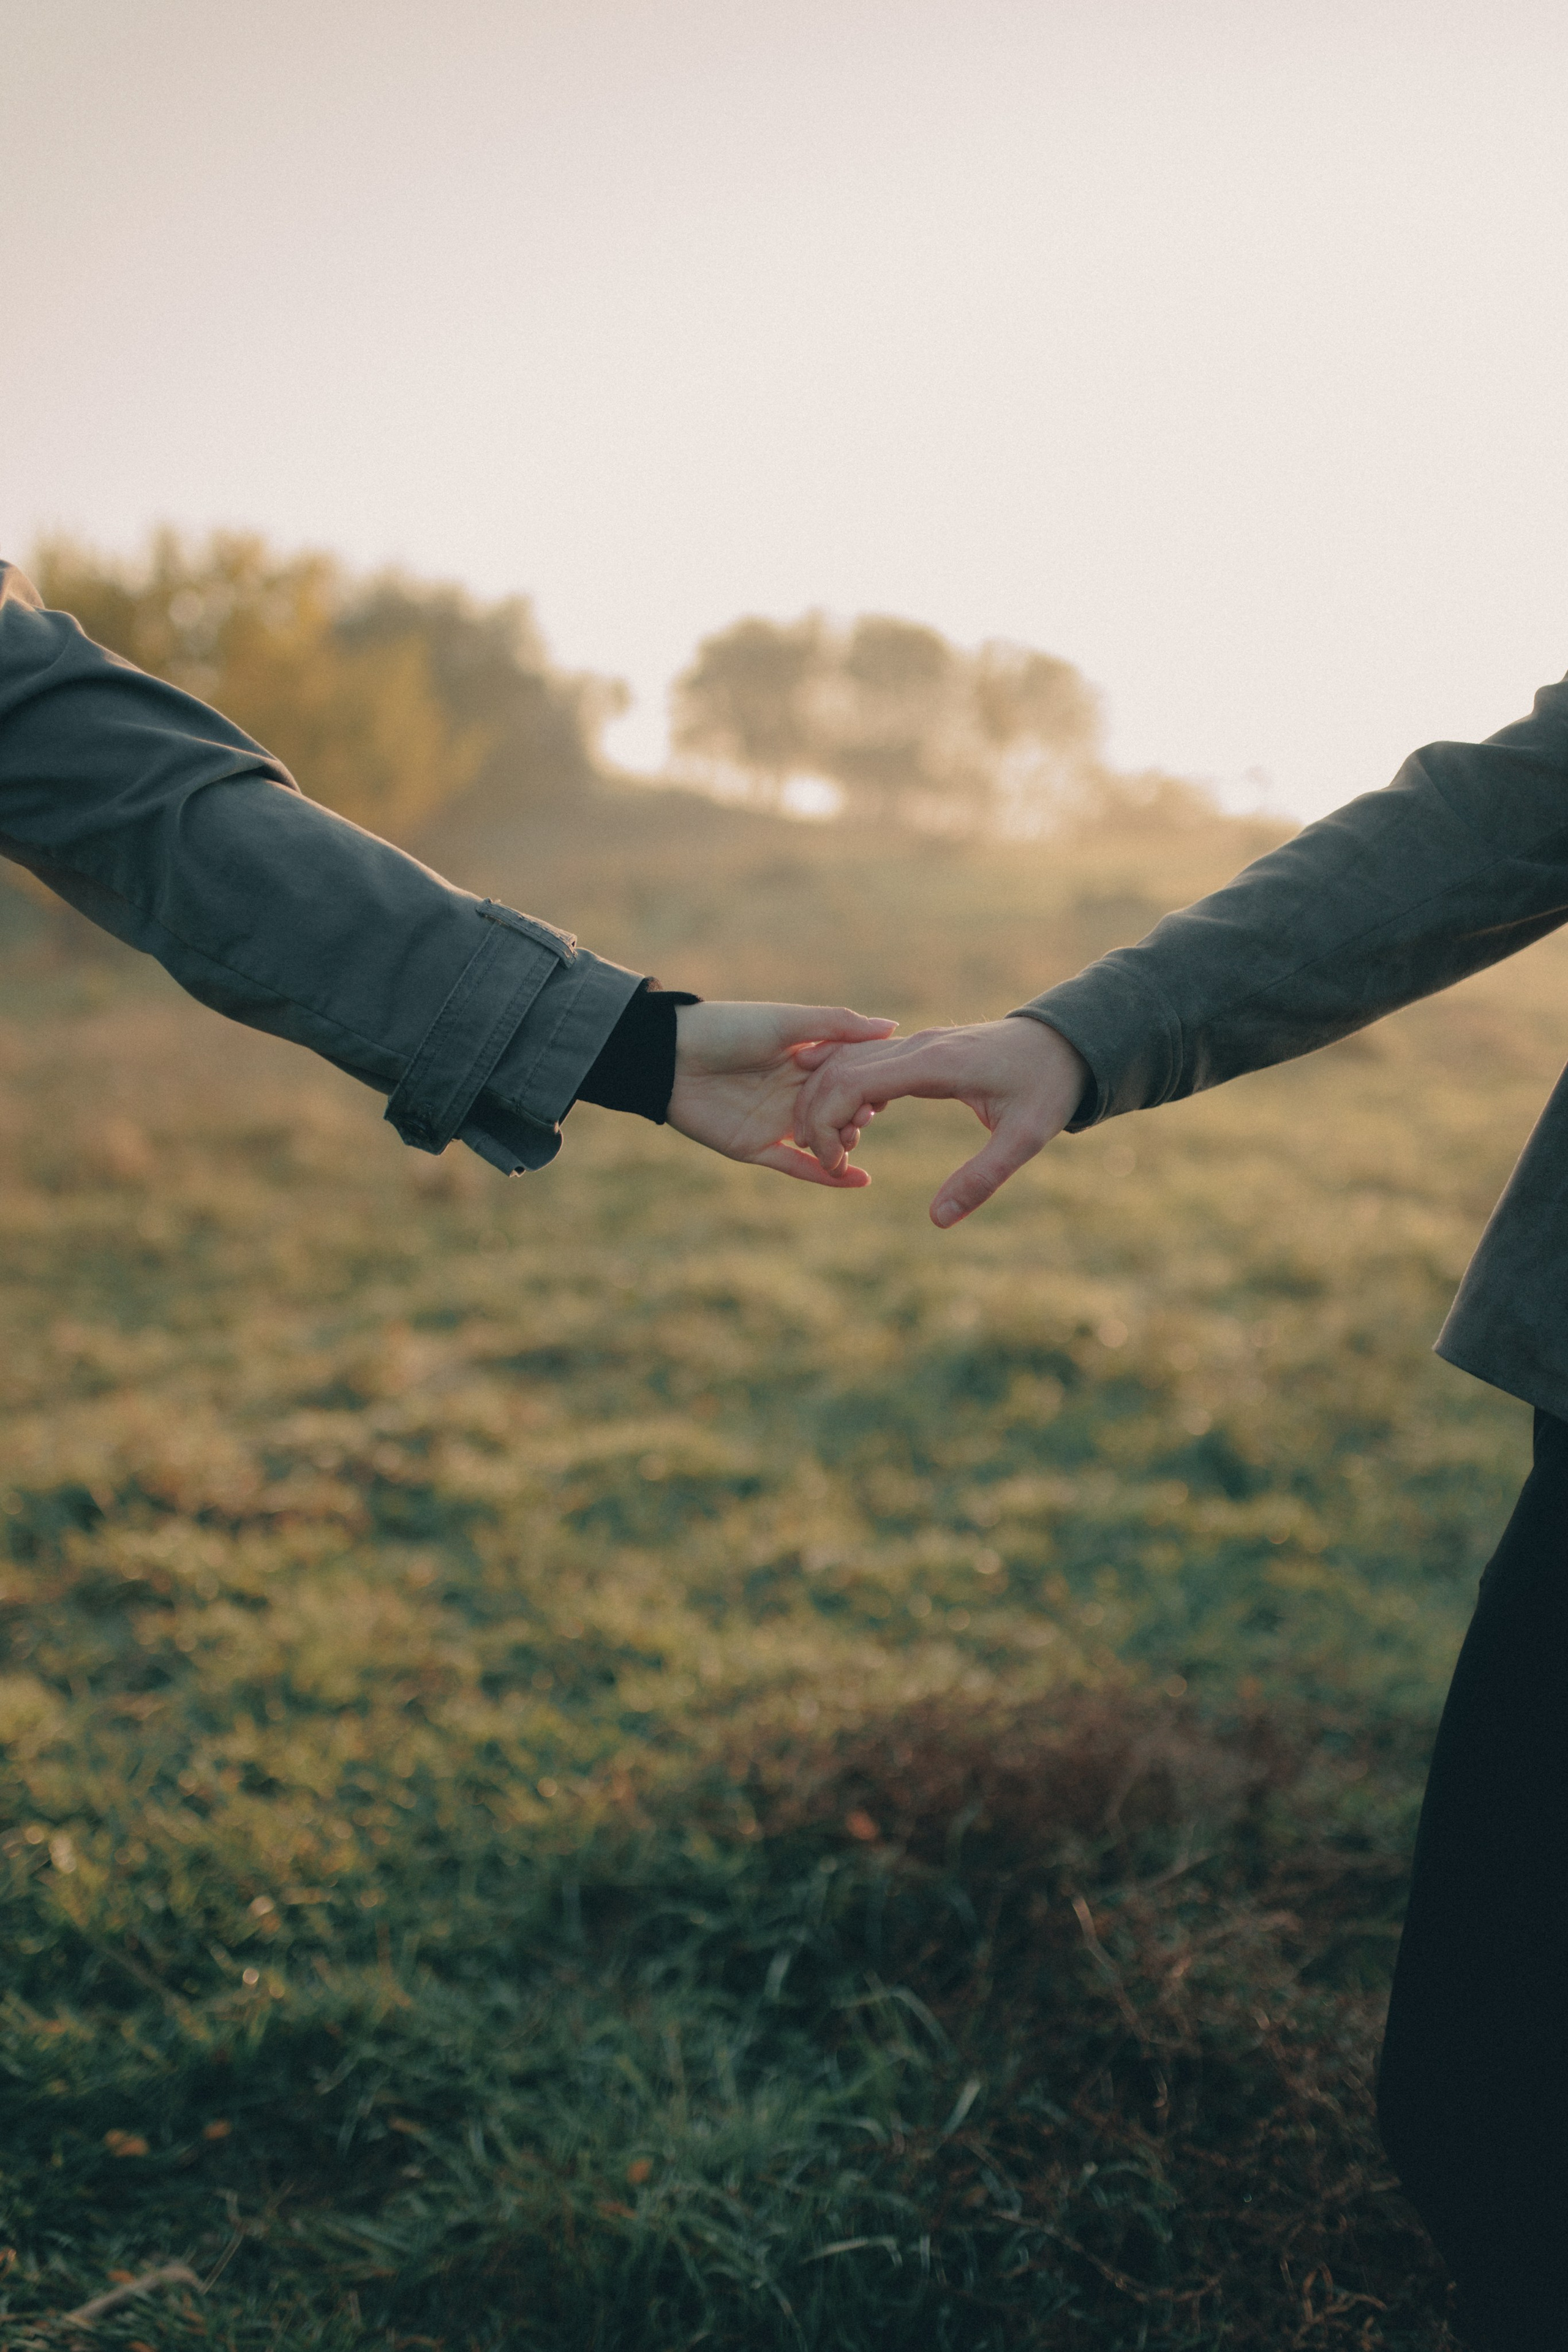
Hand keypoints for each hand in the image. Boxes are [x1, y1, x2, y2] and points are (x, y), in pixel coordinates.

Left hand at [668, 1002, 897, 1186]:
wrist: (670, 1057)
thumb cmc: (727, 1028)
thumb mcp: (787, 1021)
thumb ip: (837, 1025)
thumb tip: (892, 1027)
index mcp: (804, 1059)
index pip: (849, 1077)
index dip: (869, 1084)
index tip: (885, 1088)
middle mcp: (794, 1092)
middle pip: (840, 1111)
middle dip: (858, 1118)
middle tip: (863, 1119)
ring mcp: (776, 1122)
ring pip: (823, 1141)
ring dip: (845, 1145)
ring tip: (853, 1143)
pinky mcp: (756, 1147)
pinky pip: (798, 1166)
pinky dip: (827, 1176)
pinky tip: (860, 1180)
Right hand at [792, 1015, 1089, 1223]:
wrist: (1067, 1043)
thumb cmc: (1048, 1087)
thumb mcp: (1025, 1138)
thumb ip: (982, 1179)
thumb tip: (939, 1221)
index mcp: (934, 1063)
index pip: (853, 1082)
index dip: (828, 1122)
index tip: (832, 1163)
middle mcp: (918, 1046)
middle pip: (838, 1069)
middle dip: (815, 1115)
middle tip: (821, 1161)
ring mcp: (917, 1044)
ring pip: (847, 1062)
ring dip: (826, 1100)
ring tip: (830, 1147)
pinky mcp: (921, 1050)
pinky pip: (866, 1062)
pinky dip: (847, 1090)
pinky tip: (853, 1126)